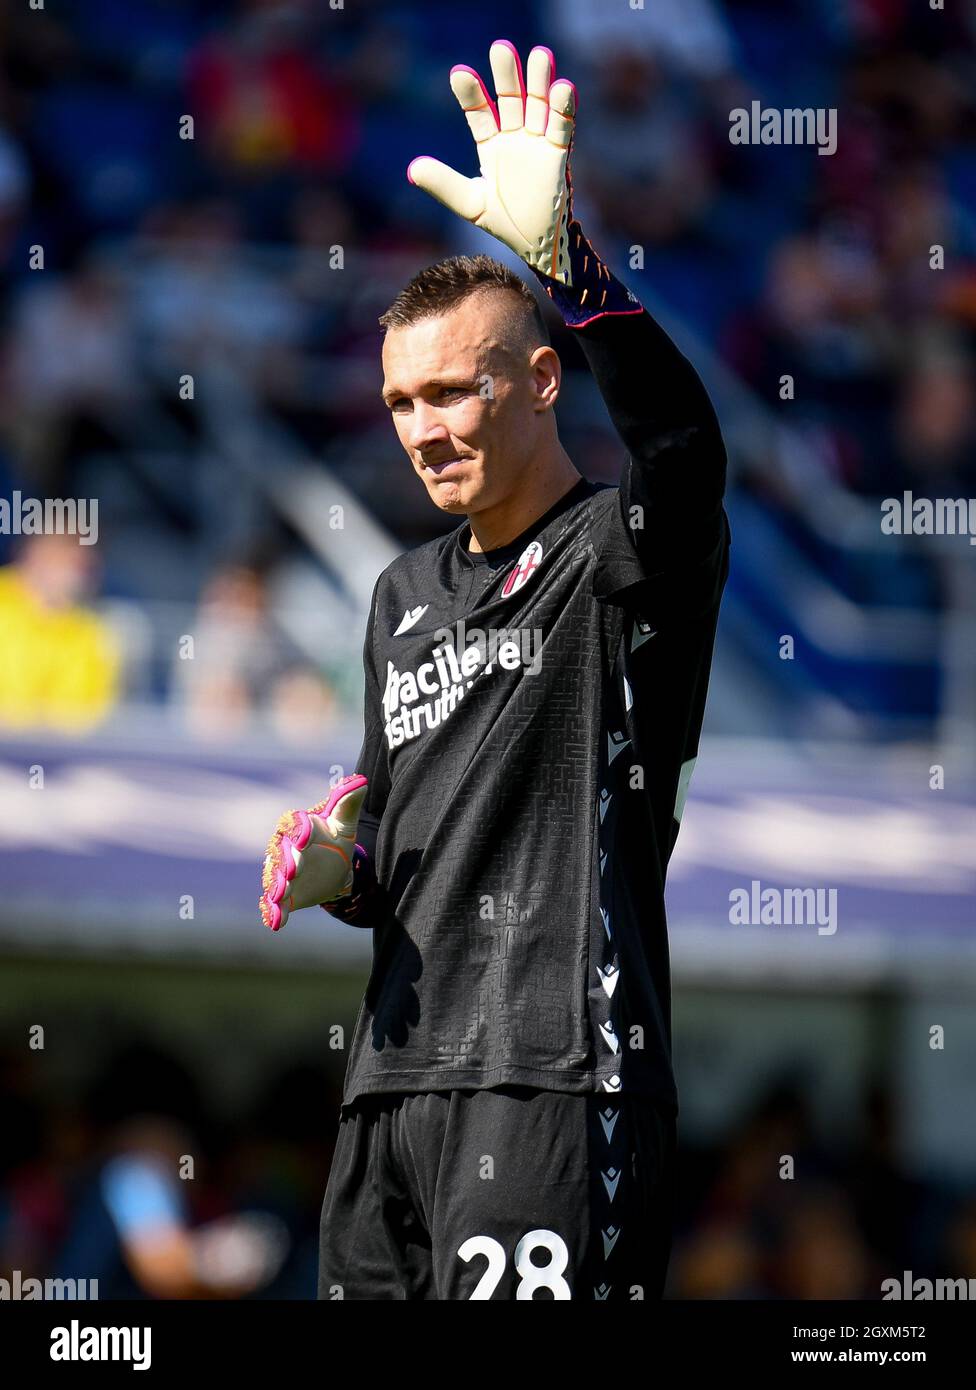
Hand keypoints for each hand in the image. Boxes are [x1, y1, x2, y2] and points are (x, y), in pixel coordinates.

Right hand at [260, 774, 367, 931]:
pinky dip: (272, 912)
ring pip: (275, 878)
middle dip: (286, 862)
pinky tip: (275, 922)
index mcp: (299, 827)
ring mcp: (283, 873)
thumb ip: (348, 803)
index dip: (297, 829)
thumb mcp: (345, 823)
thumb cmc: (336, 840)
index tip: (305, 836)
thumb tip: (360, 781)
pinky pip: (275, 903)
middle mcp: (285, 849)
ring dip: (276, 887)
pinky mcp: (285, 895)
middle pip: (281, 854)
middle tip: (291, 870)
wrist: (334, 869)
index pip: (293, 824)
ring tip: (279, 895)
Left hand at [407, 40, 577, 282]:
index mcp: (491, 145)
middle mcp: (514, 138)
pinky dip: (563, 109)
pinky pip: (561, 127)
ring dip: (539, 81)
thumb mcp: (469, 203)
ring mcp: (537, 143)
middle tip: (501, 48)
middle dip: (507, 76)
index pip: (480, 112)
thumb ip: (444, 185)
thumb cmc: (503, 222)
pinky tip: (563, 88)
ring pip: (538, 105)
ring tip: (540, 55)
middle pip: (511, 99)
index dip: (471, 94)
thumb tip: (412, 169)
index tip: (459, 73)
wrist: (535, 245)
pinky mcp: (558, 154)